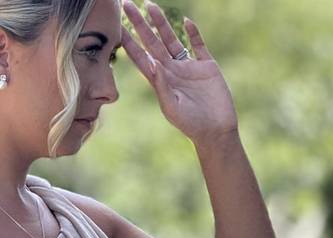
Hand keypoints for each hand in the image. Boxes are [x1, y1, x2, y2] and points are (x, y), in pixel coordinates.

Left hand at [120, 0, 238, 146]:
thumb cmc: (190, 124)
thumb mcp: (171, 107)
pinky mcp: (206, 65)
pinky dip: (193, 33)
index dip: (128, 42)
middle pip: (152, 42)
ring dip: (161, 23)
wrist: (216, 130)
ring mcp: (188, 66)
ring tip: (150, 5)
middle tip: (126, 5)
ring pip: (171, 39)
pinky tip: (186, 21)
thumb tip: (151, 63)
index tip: (116, 27)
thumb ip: (161, 85)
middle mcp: (171, 70)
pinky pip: (198, 45)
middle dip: (139, 24)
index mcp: (159, 81)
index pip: (139, 57)